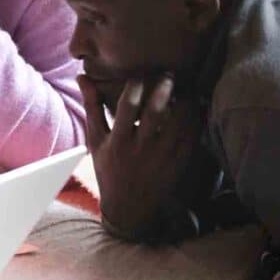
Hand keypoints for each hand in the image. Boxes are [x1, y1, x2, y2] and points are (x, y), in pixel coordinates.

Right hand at [80, 74, 200, 238]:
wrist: (129, 208)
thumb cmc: (109, 168)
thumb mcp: (95, 139)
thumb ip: (91, 107)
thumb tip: (83, 77)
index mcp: (118, 141)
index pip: (127, 107)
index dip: (135, 85)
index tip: (141, 72)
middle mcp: (141, 149)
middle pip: (156, 113)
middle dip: (165, 89)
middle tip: (171, 73)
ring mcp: (162, 158)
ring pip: (180, 123)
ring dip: (186, 102)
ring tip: (187, 88)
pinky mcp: (179, 164)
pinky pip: (193, 137)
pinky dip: (197, 120)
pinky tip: (196, 107)